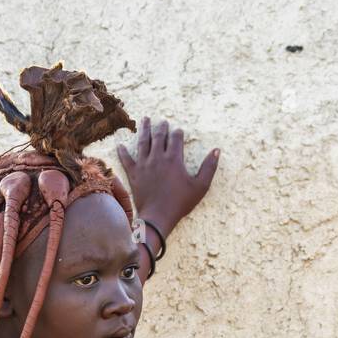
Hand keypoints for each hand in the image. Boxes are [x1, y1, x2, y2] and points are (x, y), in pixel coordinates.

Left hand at [116, 117, 219, 238]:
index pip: (175, 138)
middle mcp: (157, 157)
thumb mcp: (200, 187)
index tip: (178, 131)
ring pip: (142, 142)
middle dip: (161, 127)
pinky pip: (126, 160)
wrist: (158, 217)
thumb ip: (209, 168)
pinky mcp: (133, 174)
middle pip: (159, 136)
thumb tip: (217, 150)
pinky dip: (122, 152)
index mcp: (174, 159)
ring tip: (146, 120)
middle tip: (162, 122)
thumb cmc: (180, 203)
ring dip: (144, 130)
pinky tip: (120, 145)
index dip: (177, 133)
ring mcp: (144, 165)